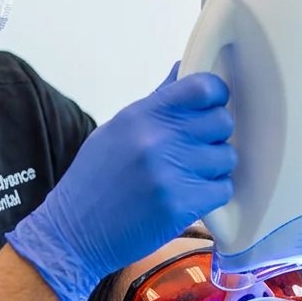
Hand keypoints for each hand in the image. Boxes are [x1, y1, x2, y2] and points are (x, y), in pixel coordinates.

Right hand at [7, 66, 235, 300]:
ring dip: (215, 167)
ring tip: (190, 176)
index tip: (211, 106)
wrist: (74, 232)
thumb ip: (156, 102)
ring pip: (226, 157)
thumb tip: (182, 68)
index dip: (215, 95)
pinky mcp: (182, 205)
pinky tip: (190, 196)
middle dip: (215, 135)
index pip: (202, 87)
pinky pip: (222, 189)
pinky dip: (212, 194)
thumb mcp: (117, 129)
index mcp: (142, 115)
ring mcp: (172, 173)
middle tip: (197, 148)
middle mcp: (158, 139)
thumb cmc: (94, 179)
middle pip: (221, 122)